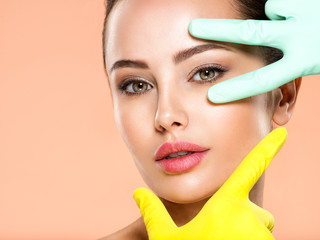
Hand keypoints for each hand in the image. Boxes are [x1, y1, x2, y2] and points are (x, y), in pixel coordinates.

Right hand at [133, 127, 286, 239]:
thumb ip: (153, 212)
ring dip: (244, 232)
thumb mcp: (165, 237)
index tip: (283, 131)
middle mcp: (249, 217)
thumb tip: (137, 192)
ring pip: (258, 227)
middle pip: (251, 208)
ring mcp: (261, 235)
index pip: (250, 167)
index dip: (267, 147)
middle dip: (239, 216)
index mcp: (225, 204)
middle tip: (216, 234)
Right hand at [188, 0, 319, 102]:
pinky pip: (280, 1)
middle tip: (194, 26)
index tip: (214, 97)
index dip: (237, 90)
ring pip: (270, 9)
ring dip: (275, 13)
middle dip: (218, 30)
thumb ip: (295, 65)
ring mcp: (304, 11)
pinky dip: (284, 5)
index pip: (264, 79)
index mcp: (305, 58)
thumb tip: (278, 69)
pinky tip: (301, 8)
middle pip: (250, 33)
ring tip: (293, 17)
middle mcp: (300, 34)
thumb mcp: (317, 60)